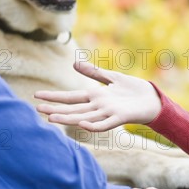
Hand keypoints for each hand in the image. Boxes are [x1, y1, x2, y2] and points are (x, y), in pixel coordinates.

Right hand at [34, 61, 161, 130]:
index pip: (70, 97)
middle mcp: (98, 106)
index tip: (37, 96)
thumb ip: (93, 72)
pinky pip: (104, 124)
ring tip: (51, 117)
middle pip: (73, 108)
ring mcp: (108, 112)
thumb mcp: (111, 77)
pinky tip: (82, 124)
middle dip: (55, 108)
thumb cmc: (133, 90)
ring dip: (68, 118)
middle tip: (36, 110)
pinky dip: (94, 125)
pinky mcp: (120, 117)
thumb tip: (74, 63)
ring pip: (84, 116)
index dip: (54, 97)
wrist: (152, 99)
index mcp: (95, 96)